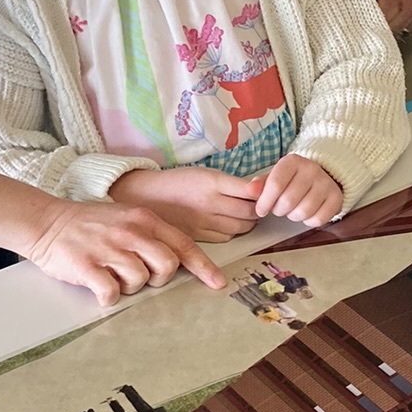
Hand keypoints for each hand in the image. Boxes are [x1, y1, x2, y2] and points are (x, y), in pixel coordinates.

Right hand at [23, 195, 226, 305]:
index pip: (183, 245)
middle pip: (167, 266)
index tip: (217, 283)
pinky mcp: (87, 266)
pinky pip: (111, 293)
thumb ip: (151, 234)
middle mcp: (131, 232)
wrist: (45, 221)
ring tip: (111, 273)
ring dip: (128, 286)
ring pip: (140, 281)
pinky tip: (98, 285)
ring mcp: (109, 249)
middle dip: (157, 279)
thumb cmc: (88, 224)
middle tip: (138, 275)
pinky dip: (107, 296)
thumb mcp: (126, 217)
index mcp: (144, 219)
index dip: (204, 267)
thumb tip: (177, 259)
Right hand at [110, 164, 265, 243]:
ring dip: (248, 222)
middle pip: (250, 212)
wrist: (144, 195)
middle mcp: (209, 202)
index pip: (251, 191)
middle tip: (258, 204)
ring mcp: (204, 221)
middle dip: (259, 209)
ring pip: (240, 227)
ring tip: (243, 214)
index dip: (263, 193)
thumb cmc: (177, 182)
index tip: (266, 192)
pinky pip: (226, 238)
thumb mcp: (204, 173)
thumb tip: (260, 189)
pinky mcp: (198, 235)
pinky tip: (228, 224)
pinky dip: (233, 232)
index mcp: (211, 181)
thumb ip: (231, 183)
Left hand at [254, 154, 343, 226]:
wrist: (322, 175)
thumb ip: (261, 184)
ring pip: (303, 212)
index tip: (261, 210)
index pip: (275, 184)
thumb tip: (251, 190)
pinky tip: (307, 212)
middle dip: (279, 210)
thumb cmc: (292, 179)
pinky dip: (309, 221)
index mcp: (293, 161)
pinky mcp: (336, 198)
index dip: (264, 202)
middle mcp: (311, 169)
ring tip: (293, 209)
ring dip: (293, 216)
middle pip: (288, 201)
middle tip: (280, 207)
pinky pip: (318, 219)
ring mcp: (326, 183)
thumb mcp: (275, 176)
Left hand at [371, 0, 411, 36]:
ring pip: (405, 27)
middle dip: (381, 24)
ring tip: (390, 9)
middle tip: (373, 16)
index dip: (368, 19)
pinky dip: (411, 15)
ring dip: (397, 21)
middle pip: (391, 29)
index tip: (361, 15)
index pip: (378, 18)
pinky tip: (408, 3)